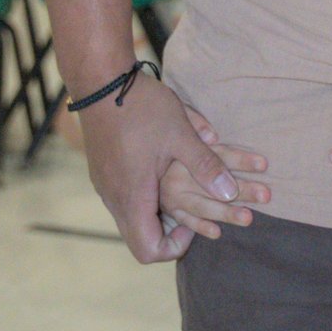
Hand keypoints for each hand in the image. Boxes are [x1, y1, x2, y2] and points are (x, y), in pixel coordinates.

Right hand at [78, 77, 265, 263]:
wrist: (99, 80)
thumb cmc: (140, 107)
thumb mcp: (180, 135)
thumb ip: (206, 165)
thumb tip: (232, 193)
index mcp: (133, 196)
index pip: (149, 250)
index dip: (174, 248)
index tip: (192, 228)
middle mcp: (113, 197)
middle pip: (139, 239)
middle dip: (168, 234)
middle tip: (190, 217)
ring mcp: (104, 185)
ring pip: (131, 219)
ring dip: (157, 216)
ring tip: (180, 196)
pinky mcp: (102, 172)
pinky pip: (123, 200)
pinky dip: (144, 201)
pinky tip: (160, 178)